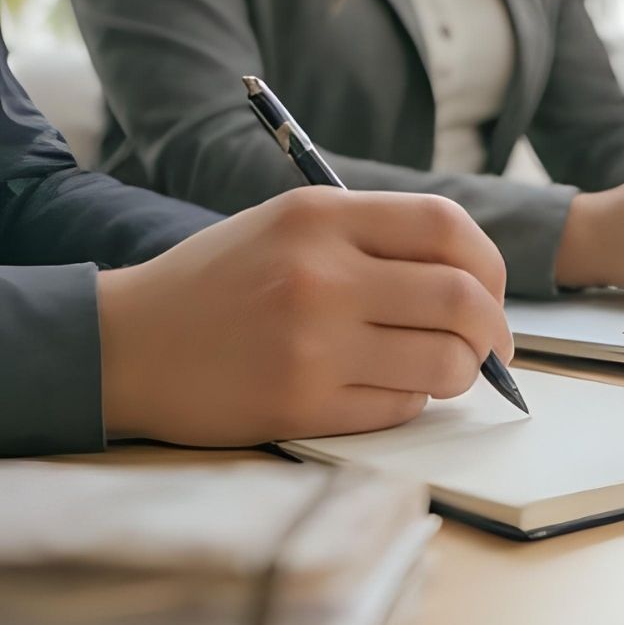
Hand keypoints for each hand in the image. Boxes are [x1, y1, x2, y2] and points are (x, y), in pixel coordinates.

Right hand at [98, 189, 512, 445]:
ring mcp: (313, 345)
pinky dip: (413, 400)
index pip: (446, 227)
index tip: (490, 291)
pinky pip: (401, 407)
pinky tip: (387, 389)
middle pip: (461, 300)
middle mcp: (321, 276)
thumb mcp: (290, 226)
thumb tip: (472, 282)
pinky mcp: (302, 406)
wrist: (127, 344)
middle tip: (491, 344)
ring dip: (461, 371)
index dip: (489, 263)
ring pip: (444, 362)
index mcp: (320, 217)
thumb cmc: (220, 282)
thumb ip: (375, 239)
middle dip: (494, 329)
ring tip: (442, 368)